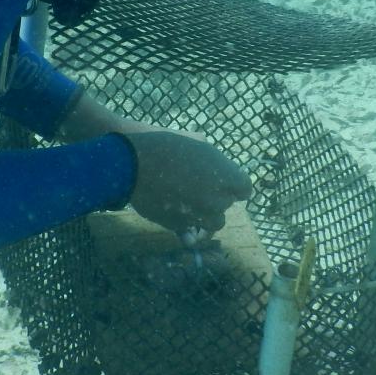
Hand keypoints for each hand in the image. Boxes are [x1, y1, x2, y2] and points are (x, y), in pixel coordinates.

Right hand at [117, 129, 251, 233]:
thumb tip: (217, 170)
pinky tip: (181, 217)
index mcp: (226, 175)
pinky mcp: (178, 226)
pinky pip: (191, 233)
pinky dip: (188, 227)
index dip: (235, 185)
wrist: (131, 162)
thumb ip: (214, 159)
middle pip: (227, 205)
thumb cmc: (165, 144)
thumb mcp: (197, 141)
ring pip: (214, 223)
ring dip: (206, 215)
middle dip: (217, 197)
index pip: (245, 189)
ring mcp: (198, 215)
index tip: (225, 182)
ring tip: (191, 203)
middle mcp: (217, 199)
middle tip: (199, 185)